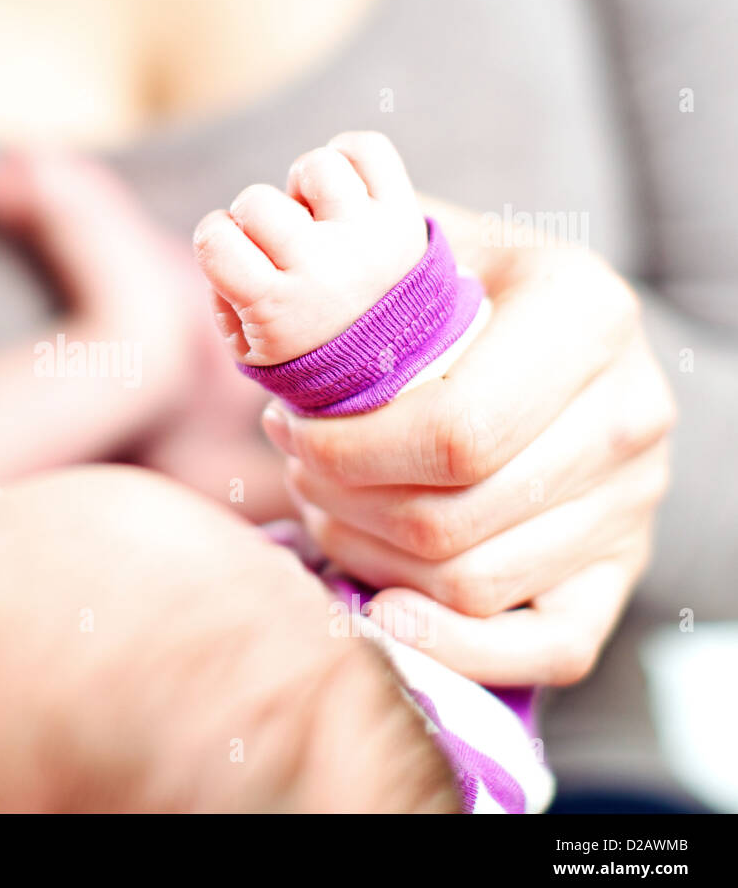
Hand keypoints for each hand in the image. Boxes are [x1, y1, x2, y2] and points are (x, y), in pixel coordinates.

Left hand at [263, 198, 675, 686]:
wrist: (558, 341)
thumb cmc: (465, 288)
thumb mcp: (428, 240)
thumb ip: (355, 242)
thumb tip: (254, 243)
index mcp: (589, 313)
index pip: (454, 429)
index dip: (346, 450)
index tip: (285, 427)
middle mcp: (631, 413)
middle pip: (454, 515)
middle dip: (342, 502)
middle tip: (294, 467)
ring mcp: (634, 504)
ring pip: (474, 579)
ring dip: (370, 556)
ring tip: (323, 506)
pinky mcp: (619, 573)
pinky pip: (550, 647)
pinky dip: (454, 645)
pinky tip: (383, 611)